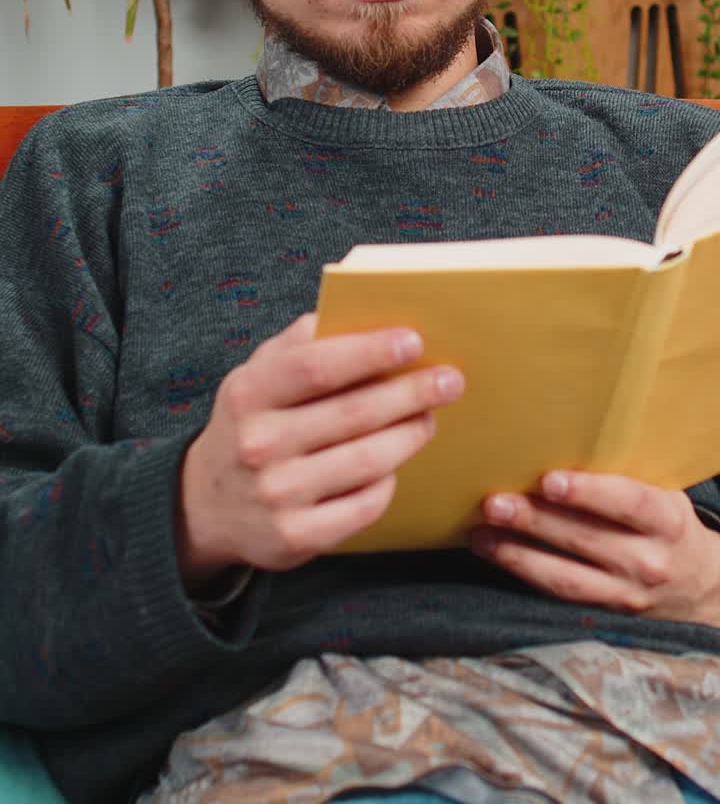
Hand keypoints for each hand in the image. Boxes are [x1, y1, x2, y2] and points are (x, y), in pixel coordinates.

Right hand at [176, 313, 463, 586]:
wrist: (206, 504)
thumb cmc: (250, 422)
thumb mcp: (258, 373)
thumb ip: (303, 342)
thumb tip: (367, 316)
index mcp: (247, 393)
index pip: (317, 366)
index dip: (370, 352)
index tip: (414, 341)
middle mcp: (258, 445)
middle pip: (354, 413)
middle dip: (411, 393)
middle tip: (449, 380)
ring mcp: (276, 495)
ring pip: (368, 460)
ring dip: (410, 434)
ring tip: (428, 417)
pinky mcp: (296, 537)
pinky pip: (365, 505)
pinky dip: (388, 480)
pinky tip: (395, 463)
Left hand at [471, 470, 719, 628]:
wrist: (700, 587)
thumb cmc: (665, 522)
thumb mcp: (661, 493)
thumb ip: (623, 472)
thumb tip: (561, 430)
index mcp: (666, 520)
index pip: (629, 504)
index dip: (589, 493)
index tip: (549, 481)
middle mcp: (648, 561)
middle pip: (586, 539)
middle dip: (535, 520)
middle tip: (494, 502)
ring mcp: (625, 594)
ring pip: (565, 576)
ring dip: (517, 553)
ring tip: (480, 531)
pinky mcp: (603, 613)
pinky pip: (558, 595)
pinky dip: (522, 572)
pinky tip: (493, 551)